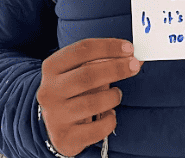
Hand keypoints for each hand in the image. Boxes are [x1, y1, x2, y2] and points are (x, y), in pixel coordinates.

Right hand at [36, 38, 143, 156]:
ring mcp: (55, 116)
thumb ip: (103, 60)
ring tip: (116, 95)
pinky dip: (110, 120)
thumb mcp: (80, 70)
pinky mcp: (64, 137)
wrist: (54, 123)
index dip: (108, 47)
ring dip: (113, 96)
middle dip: (116, 68)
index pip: (82, 50)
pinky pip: (97, 129)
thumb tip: (133, 58)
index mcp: (52, 67)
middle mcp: (49, 91)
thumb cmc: (74, 90)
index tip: (129, 48)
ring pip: (93, 103)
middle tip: (134, 66)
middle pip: (87, 75)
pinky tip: (109, 114)